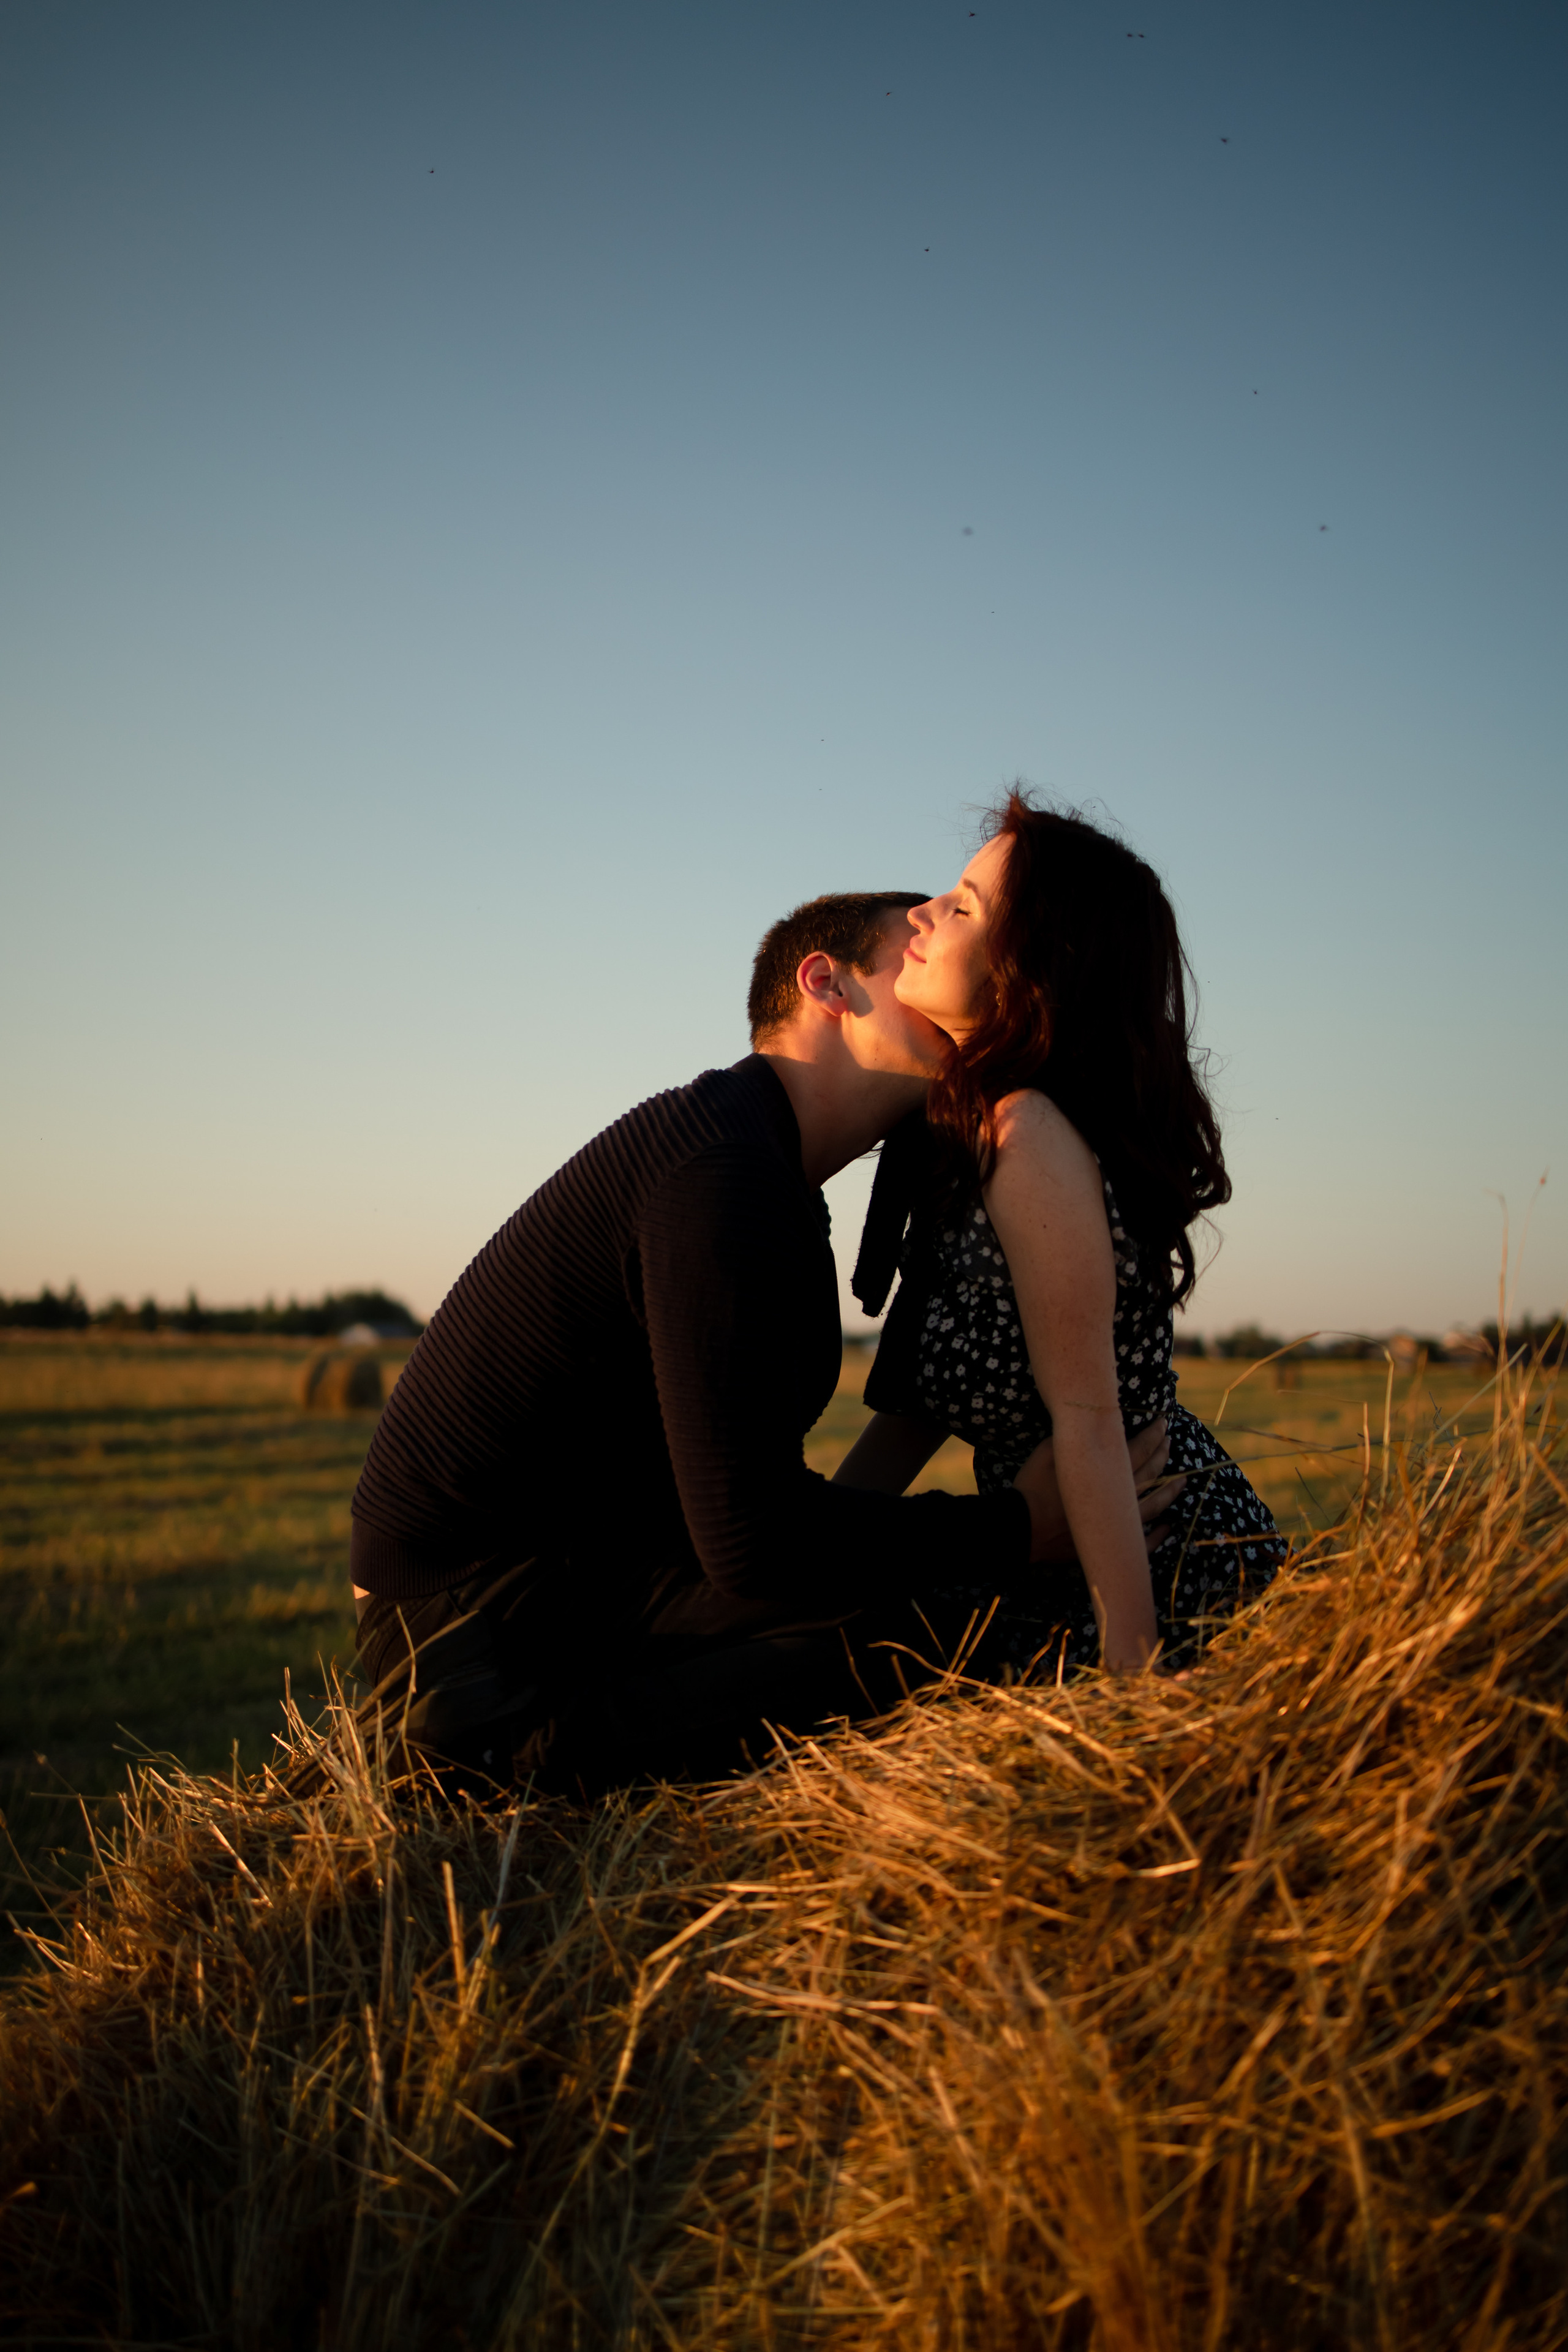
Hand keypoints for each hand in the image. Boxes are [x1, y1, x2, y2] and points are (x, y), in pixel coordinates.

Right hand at [1012, 1417, 1185, 1564]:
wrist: (1020, 1529)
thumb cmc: (1032, 1489)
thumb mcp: (1047, 1451)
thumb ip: (1072, 1438)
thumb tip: (1087, 1426)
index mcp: (1104, 1471)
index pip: (1138, 1448)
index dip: (1152, 1434)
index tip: (1163, 1423)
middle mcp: (1118, 1497)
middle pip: (1150, 1473)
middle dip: (1162, 1454)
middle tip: (1170, 1441)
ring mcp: (1117, 1523)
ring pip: (1154, 1505)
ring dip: (1170, 1491)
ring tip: (1183, 1480)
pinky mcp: (1109, 1543)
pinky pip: (1143, 1542)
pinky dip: (1158, 1535)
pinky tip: (1168, 1527)